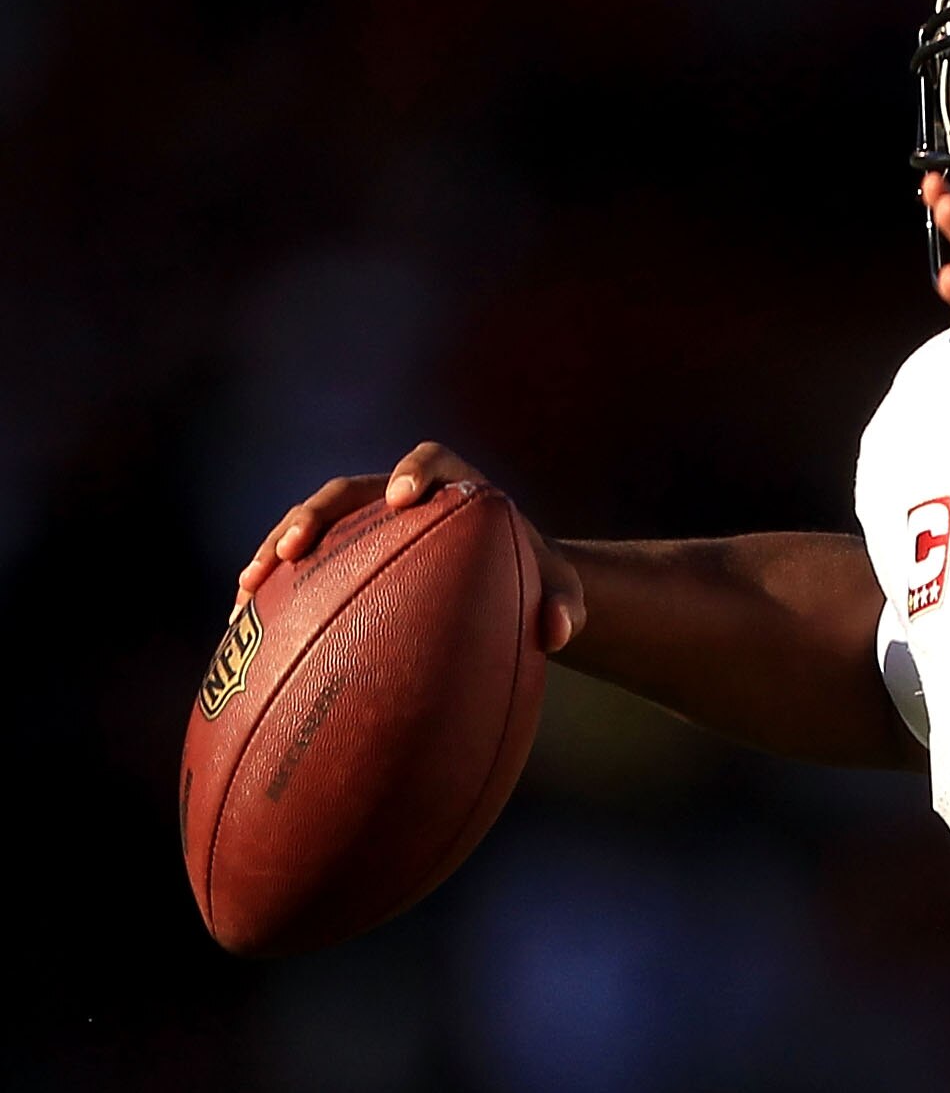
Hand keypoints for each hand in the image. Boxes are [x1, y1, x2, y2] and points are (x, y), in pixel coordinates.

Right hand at [235, 441, 587, 652]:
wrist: (500, 587)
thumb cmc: (531, 582)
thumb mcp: (559, 593)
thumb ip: (567, 605)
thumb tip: (561, 633)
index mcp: (453, 486)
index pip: (432, 460)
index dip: (414, 470)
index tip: (400, 497)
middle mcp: (397, 495)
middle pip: (348, 491)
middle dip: (318, 514)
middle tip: (299, 546)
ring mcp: (362, 525)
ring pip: (310, 526)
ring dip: (277, 550)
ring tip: (249, 588)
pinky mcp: (339, 557)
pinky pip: (298, 567)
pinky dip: (270, 588)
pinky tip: (240, 623)